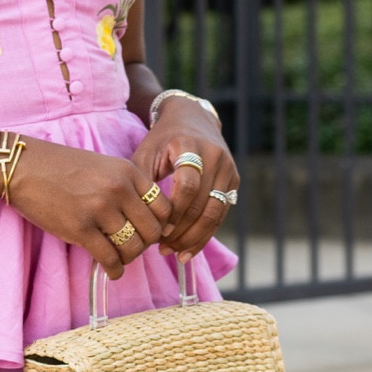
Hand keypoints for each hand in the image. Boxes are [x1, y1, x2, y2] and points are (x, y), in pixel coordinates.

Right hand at [5, 140, 173, 279]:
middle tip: (132, 247)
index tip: (148, 233)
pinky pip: (109, 258)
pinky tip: (110, 270)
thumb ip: (127, 188)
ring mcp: (100, 209)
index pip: (164, 208)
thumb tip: (148, 221)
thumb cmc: (61, 168)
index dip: (160, 225)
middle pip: (152, 231)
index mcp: (128, 172)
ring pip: (133, 248)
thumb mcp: (103, 167)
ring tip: (119, 258)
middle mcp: (119, 189)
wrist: (23, 167)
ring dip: (128, 258)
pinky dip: (114, 269)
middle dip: (145, 245)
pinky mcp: (80, 229)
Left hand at [129, 97, 238, 262]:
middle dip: (182, 231)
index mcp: (190, 146)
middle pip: (202, 204)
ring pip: (215, 214)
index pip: (187, 185)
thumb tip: (137, 221)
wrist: (191, 118)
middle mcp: (214, 156)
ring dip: (194, 238)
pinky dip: (205, 234)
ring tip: (174, 253)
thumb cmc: (161, 140)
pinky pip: (221, 214)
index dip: (174, 211)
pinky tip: (188, 249)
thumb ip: (141, 182)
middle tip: (163, 248)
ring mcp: (228, 169)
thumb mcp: (146, 153)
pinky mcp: (234, 181)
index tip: (158, 229)